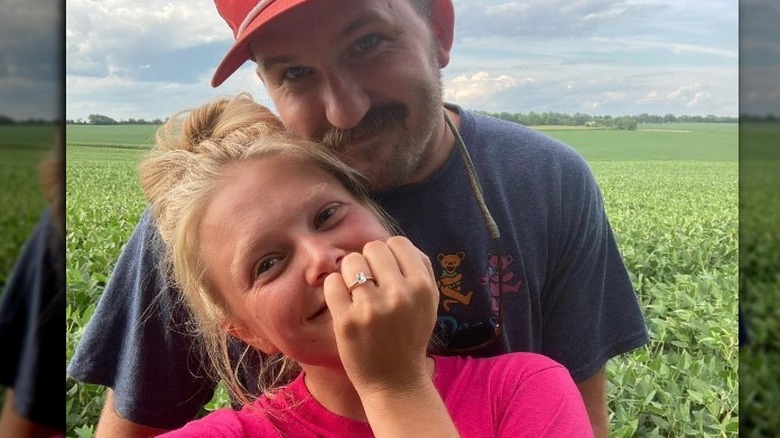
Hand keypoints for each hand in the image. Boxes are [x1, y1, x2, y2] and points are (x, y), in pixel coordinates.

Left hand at [323, 236, 437, 395]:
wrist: (395, 381)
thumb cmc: (410, 337)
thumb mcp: (429, 303)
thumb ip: (420, 270)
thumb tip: (396, 244)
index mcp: (422, 287)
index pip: (397, 243)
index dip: (389, 254)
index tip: (386, 273)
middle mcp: (399, 294)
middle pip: (372, 248)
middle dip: (368, 262)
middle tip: (369, 285)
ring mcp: (371, 308)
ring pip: (350, 262)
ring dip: (349, 274)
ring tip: (356, 294)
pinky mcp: (347, 321)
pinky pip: (331, 282)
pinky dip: (333, 288)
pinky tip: (343, 303)